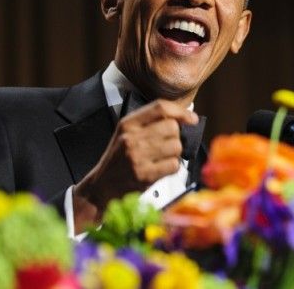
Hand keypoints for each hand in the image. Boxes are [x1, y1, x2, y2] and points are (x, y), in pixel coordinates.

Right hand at [72, 99, 197, 231]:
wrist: (102, 185)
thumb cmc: (119, 159)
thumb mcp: (126, 134)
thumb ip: (149, 123)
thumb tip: (182, 118)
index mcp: (128, 124)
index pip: (160, 108)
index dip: (181, 111)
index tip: (191, 118)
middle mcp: (132, 138)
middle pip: (172, 127)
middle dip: (175, 136)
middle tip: (167, 145)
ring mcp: (138, 157)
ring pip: (176, 146)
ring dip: (174, 153)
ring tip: (162, 158)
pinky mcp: (145, 175)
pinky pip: (174, 165)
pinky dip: (172, 168)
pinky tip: (161, 169)